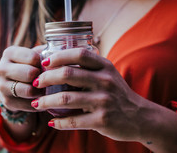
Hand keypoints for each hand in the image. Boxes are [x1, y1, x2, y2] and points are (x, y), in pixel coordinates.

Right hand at [0, 45, 45, 112]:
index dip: (43, 63)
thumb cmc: (30, 65)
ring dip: (41, 91)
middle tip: (47, 78)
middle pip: (29, 74)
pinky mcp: (7, 102)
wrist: (14, 83)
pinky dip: (39, 103)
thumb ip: (48, 50)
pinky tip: (42, 98)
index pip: (32, 58)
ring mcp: (2, 86)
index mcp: (9, 53)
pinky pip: (29, 104)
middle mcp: (2, 68)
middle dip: (41, 77)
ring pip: (29, 90)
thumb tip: (66, 45)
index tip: (45, 66)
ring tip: (46, 88)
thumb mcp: (36, 54)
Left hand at [31, 48, 146, 140]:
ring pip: (65, 98)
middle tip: (36, 83)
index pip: (79, 54)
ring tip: (36, 103)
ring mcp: (103, 101)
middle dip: (46, 78)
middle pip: (68, 74)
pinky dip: (58, 122)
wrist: (140, 117)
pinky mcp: (102, 120)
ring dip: (46, 102)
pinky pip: (73, 121)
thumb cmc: (118, 94)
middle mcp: (105, 81)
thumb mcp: (109, 74)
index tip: (44, 62)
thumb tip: (59, 61)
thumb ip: (89, 67)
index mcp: (105, 67)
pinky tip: (51, 122)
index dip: (59, 56)